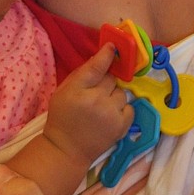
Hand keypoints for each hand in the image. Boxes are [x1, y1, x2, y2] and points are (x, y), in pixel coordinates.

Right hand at [44, 43, 133, 165]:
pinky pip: (130, 107)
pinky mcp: (122, 127)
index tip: (113, 46)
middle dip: (106, 82)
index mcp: (79, 90)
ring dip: (114, 96)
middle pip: (112, 79)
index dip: (106, 54)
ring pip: (122, 93)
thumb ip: (81, 74)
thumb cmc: (63, 117)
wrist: (67, 149)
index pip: (97, 66)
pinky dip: (122, 109)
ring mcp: (112, 114)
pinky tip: (110, 114)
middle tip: (96, 92)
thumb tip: (100, 57)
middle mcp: (97, 100)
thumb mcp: (63, 91)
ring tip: (102, 106)